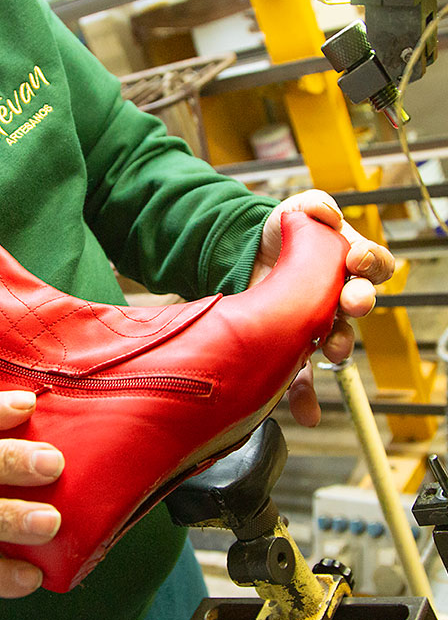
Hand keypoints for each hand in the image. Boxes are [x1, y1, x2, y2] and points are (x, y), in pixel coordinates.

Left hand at [248, 189, 394, 426]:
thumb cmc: (282, 233)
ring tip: (329, 349)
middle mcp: (338, 294)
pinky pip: (301, 374)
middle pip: (361, 302)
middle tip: (352, 302)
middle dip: (359, 302)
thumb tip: (323, 212)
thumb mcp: (295, 211)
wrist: (244, 255)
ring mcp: (315, 321)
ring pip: (337, 338)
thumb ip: (312, 206)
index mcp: (347, 262)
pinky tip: (305, 412)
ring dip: (337, 344)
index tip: (356, 258)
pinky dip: (304, 395)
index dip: (371, 263)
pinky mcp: (289, 343)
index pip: (375, 265)